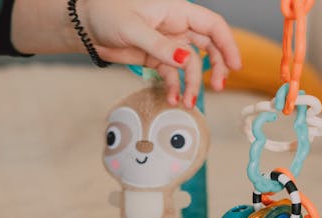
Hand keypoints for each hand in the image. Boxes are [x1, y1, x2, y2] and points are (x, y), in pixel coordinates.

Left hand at [12, 0, 241, 107]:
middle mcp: (177, 27)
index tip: (235, 65)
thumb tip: (185, 60)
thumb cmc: (107, 13)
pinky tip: (171, 99)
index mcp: (177, 11)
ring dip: (192, 84)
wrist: (86, 25)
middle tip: (218, 87)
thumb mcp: (134, 29)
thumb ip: (160, 46)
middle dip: (216, 67)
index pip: (213, 25)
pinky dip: (174, 87)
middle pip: (208, 46)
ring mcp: (168, 45)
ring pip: (190, 65)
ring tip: (187, 102)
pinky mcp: (156, 59)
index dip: (227, 44)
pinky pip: (172, 75)